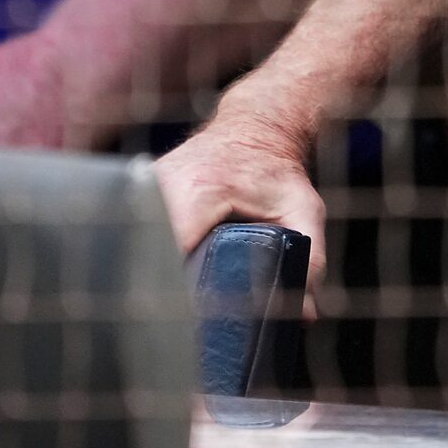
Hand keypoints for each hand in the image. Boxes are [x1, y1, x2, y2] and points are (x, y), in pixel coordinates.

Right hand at [153, 107, 327, 311]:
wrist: (256, 127)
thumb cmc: (278, 169)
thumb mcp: (304, 209)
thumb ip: (310, 258)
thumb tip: (305, 312)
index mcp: (201, 191)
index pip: (172, 252)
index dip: (177, 290)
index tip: (189, 318)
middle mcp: (166, 184)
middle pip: (148, 251)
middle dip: (159, 288)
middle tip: (177, 320)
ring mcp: (150, 184)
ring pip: (137, 240)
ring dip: (148, 271)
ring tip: (163, 302)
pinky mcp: (144, 189)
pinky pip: (137, 227)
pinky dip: (146, 251)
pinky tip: (154, 276)